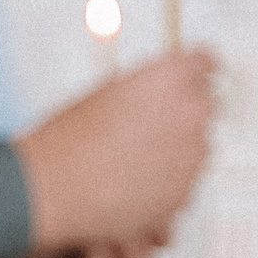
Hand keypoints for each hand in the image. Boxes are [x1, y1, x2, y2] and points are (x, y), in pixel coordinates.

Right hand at [14, 51, 217, 251]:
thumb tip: (160, 96)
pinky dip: (167, 182)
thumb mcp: (106, 94)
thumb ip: (146, 90)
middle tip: (153, 121)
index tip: (200, 69)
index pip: (205, 61)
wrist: (51, 189)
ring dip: (177, 149)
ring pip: (198, 148)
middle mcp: (191, 115)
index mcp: (171, 78)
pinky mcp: (184, 196)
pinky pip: (184, 183)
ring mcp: (191, 159)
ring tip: (133, 160)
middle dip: (186, 110)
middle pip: (206, 105)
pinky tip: (132, 184)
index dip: (199, 66)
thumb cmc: (67, 139)